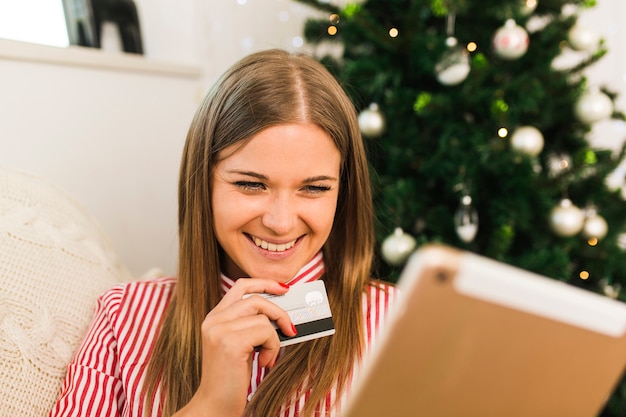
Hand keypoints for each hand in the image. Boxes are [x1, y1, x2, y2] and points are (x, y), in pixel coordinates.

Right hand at [174, 279, 295, 416]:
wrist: (214, 406)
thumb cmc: (230, 379)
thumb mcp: (240, 346)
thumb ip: (250, 325)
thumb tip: (280, 314)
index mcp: (214, 318)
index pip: (240, 286)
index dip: (264, 283)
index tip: (283, 288)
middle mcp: (213, 320)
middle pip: (256, 299)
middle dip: (279, 313)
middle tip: (290, 330)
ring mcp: (219, 329)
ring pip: (263, 317)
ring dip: (274, 338)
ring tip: (267, 356)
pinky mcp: (230, 342)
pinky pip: (266, 331)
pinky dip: (272, 347)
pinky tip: (264, 363)